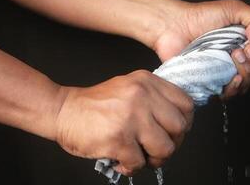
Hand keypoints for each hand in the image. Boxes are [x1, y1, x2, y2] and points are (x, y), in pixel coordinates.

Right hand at [55, 70, 193, 175]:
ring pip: (165, 149)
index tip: (172, 131)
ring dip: (154, 159)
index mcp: (146, 82)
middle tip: (156, 148)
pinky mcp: (118, 138)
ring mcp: (131, 117)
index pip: (186, 104)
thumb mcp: (129, 88)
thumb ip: (153, 98)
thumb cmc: (95, 105)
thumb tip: (176, 121)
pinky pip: (139, 163)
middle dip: (171, 144)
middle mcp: (142, 96)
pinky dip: (131, 167)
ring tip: (139, 156)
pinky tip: (121, 160)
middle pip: (180, 128)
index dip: (183, 123)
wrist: (63, 110)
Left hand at [143, 0, 249, 97]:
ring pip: (245, 87)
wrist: (175, 27)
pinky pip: (226, 96)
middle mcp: (234, 63)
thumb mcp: (235, 9)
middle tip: (238, 51)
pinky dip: (233, 89)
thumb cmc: (200, 17)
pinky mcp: (208, 84)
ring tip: (232, 58)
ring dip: (246, 75)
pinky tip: (232, 78)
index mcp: (243, 47)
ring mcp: (221, 75)